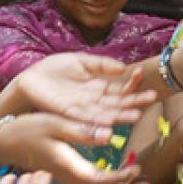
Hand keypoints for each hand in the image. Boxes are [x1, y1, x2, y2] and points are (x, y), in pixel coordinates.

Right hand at [0, 113, 151, 183]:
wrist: (4, 140)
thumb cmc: (27, 129)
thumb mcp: (53, 124)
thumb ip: (81, 130)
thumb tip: (109, 135)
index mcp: (67, 166)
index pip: (98, 180)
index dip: (119, 178)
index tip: (136, 169)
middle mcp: (68, 176)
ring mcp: (66, 175)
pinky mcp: (65, 171)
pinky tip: (117, 178)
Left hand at [10, 52, 156, 124]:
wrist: (31, 79)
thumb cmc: (54, 69)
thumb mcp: (81, 61)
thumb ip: (101, 64)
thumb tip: (123, 68)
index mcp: (98, 86)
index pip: (120, 88)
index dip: (132, 83)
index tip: (142, 74)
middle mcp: (94, 100)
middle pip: (118, 102)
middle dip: (134, 101)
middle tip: (151, 98)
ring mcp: (83, 109)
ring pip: (106, 113)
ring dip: (121, 115)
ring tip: (137, 114)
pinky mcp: (69, 114)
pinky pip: (87, 118)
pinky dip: (99, 121)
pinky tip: (111, 121)